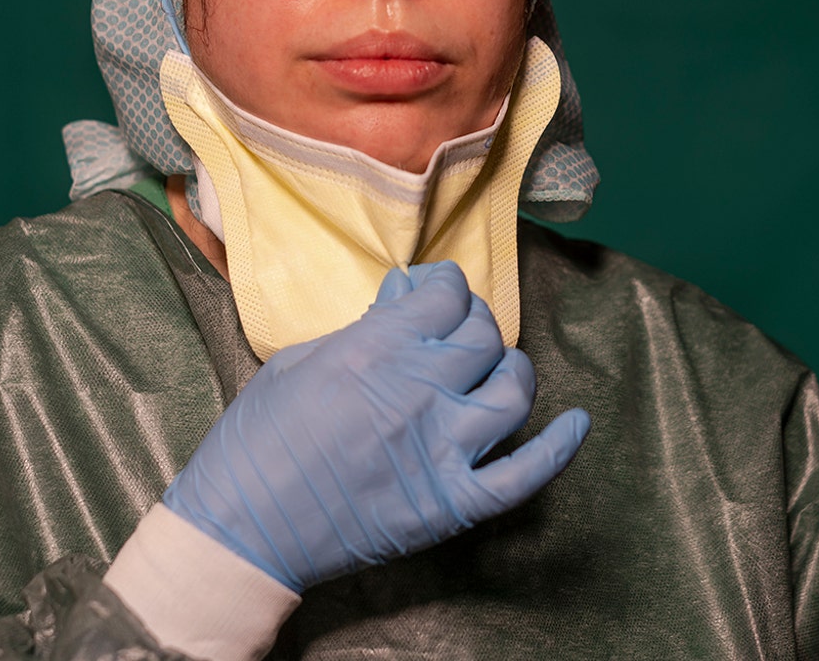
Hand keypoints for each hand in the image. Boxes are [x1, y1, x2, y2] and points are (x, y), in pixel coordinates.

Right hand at [161, 261, 590, 591]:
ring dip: (512, 370)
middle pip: (483, 336)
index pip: (446, 295)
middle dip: (473, 322)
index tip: (434, 295)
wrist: (243, 531)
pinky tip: (575, 423)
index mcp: (376, 351)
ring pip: (514, 391)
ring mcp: (443, 451)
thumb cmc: (256, 442)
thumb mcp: (297, 361)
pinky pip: (526, 474)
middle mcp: (419, 393)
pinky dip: (558, 447)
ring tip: (497, 369)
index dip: (445, 288)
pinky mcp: (453, 504)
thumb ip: (362, 329)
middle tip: (457, 331)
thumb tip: (405, 302)